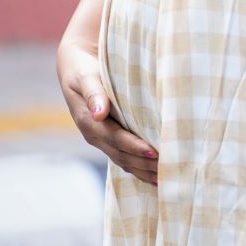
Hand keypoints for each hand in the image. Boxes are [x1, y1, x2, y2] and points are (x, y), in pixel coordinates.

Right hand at [56, 38, 158, 185]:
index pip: (116, 139)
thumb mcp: (85, 77)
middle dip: (144, 164)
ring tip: (167, 178)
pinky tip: (155, 175)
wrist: (75, 67)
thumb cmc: (83, 69)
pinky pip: (124, 157)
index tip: (155, 152)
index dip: (135, 147)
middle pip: (122, 156)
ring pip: (124, 161)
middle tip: (169, 168)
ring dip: (144, 171)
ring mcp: (101, 139)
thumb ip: (94, 93)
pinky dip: (140, 168)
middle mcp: (95, 135)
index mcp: (88, 122)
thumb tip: (99, 114)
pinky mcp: (109, 138)